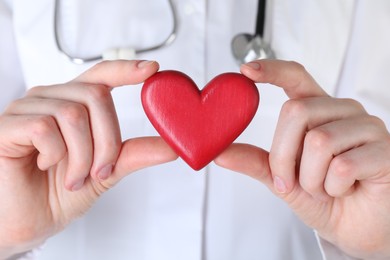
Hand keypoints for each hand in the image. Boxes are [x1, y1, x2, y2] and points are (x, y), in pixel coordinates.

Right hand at [0, 60, 176, 257]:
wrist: (27, 222)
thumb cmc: (61, 193)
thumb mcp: (106, 172)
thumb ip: (135, 154)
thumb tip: (172, 146)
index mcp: (74, 104)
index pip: (101, 75)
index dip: (126, 69)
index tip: (153, 70)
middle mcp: (51, 99)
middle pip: (96, 96)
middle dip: (108, 142)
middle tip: (100, 172)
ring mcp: (27, 108)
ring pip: (73, 114)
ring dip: (83, 156)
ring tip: (74, 178)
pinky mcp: (8, 124)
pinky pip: (44, 127)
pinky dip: (56, 155)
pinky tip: (46, 166)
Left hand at [215, 60, 389, 258]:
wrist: (355, 228)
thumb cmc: (322, 197)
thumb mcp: (281, 179)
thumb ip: (255, 161)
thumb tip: (219, 152)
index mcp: (319, 111)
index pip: (297, 77)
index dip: (272, 70)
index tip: (246, 70)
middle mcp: (343, 112)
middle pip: (296, 112)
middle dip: (283, 156)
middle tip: (292, 181)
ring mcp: (368, 128)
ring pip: (319, 141)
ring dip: (310, 179)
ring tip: (324, 187)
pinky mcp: (385, 151)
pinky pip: (342, 166)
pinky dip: (332, 188)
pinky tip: (344, 190)